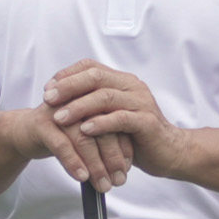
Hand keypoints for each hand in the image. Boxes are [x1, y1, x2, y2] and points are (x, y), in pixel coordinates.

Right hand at [0, 102, 133, 187]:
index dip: (124, 146)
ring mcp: (58, 112)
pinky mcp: (41, 124)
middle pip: (102, 130)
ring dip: (96, 165)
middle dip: (113, 158)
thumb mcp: (83, 136)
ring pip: (83, 138)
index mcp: (91, 101)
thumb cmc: (58, 134)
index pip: (114, 122)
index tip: (128, 168)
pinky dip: (73, 162)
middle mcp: (77, 103)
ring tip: (102, 184)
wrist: (22, 131)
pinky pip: (61, 145)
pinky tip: (82, 177)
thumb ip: (103, 144)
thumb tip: (123, 168)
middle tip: (119, 180)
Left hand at [46, 61, 176, 180]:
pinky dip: (101, 123)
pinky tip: (85, 129)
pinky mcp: (146, 122)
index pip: (91, 67)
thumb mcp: (112, 115)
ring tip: (60, 117)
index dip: (67, 75)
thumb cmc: (137, 135)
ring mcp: (141, 103)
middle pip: (96, 77)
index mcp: (122, 81)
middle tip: (48, 99)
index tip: (48, 88)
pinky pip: (121, 119)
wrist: (170, 151)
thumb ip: (94, 104)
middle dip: (68, 87)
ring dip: (79, 106)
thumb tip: (61, 99)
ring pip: (106, 97)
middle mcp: (132, 87)